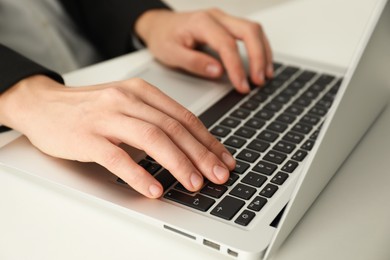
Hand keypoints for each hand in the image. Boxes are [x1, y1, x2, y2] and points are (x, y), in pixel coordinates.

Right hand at [0, 76, 235, 197]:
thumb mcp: (127, 104)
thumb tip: (189, 146)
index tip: (223, 159)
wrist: (44, 104)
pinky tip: (153, 188)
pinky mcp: (87, 137)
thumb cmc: (90, 108)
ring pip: (151, 139)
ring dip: (178, 163)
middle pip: (173, 128)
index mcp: (142, 92)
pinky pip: (117, 157)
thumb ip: (155, 119)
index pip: (184, 117)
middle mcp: (127, 101)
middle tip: (218, 175)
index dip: (208, 140)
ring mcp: (107, 118)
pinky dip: (138, 174)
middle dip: (201, 154)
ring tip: (194, 183)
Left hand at [135, 8, 272, 93]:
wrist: (159, 26)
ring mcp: (224, 20)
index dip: (237, 67)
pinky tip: (262, 64)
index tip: (242, 86)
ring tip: (265, 75)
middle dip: (258, 57)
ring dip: (263, 52)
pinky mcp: (228, 26)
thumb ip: (194, 62)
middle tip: (258, 81)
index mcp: (201, 23)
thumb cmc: (164, 38)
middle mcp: (216, 17)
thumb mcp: (171, 54)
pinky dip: (260, 48)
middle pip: (248, 31)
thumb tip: (218, 71)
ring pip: (253, 30)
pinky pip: (250, 33)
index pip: (227, 44)